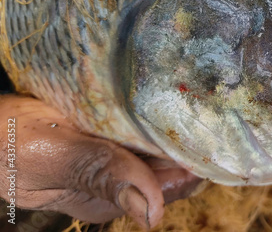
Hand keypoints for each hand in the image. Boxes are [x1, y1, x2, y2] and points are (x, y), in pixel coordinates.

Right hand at [0, 95, 202, 228]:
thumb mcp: (52, 156)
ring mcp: (117, 159)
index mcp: (114, 194)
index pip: (177, 182)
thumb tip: (151, 214)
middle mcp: (122, 180)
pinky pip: (145, 129)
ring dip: (179, 124)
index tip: (216, 128)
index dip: (200, 158)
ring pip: (164, 145)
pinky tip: (164, 94)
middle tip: (210, 100)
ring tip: (194, 92)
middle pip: (177, 163)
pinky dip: (158, 115)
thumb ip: (100, 175)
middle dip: (195, 138)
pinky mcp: (110, 140)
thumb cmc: (11, 142)